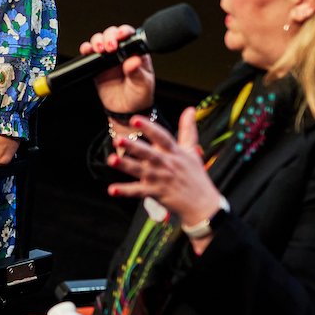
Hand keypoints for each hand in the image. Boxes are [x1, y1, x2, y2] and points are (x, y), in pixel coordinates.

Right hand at [79, 24, 155, 113]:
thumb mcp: (143, 85)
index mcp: (136, 53)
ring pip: (100, 40)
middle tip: (110, 47)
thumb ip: (137, 73)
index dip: (124, 32)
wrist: (125, 111)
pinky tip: (87, 51)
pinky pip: (89, 54)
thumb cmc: (139, 96)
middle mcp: (122, 52)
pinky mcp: (97, 66)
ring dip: (97, 41)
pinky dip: (86, 49)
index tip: (121, 35)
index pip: (130, 36)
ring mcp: (108, 58)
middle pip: (112, 34)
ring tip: (99, 49)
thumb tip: (133, 61)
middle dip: (109, 36)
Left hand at [105, 107, 221, 225]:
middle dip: (133, 146)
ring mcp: (160, 179)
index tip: (135, 119)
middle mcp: (166, 164)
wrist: (203, 204)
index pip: (162, 137)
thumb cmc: (195, 176)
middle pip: (148, 153)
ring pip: (140, 171)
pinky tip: (112, 189)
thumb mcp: (192, 150)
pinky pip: (138, 192)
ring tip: (111, 160)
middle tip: (118, 138)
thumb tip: (189, 109)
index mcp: (174, 153)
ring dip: (125, 165)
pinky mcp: (156, 193)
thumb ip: (188, 129)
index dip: (149, 127)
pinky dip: (125, 191)